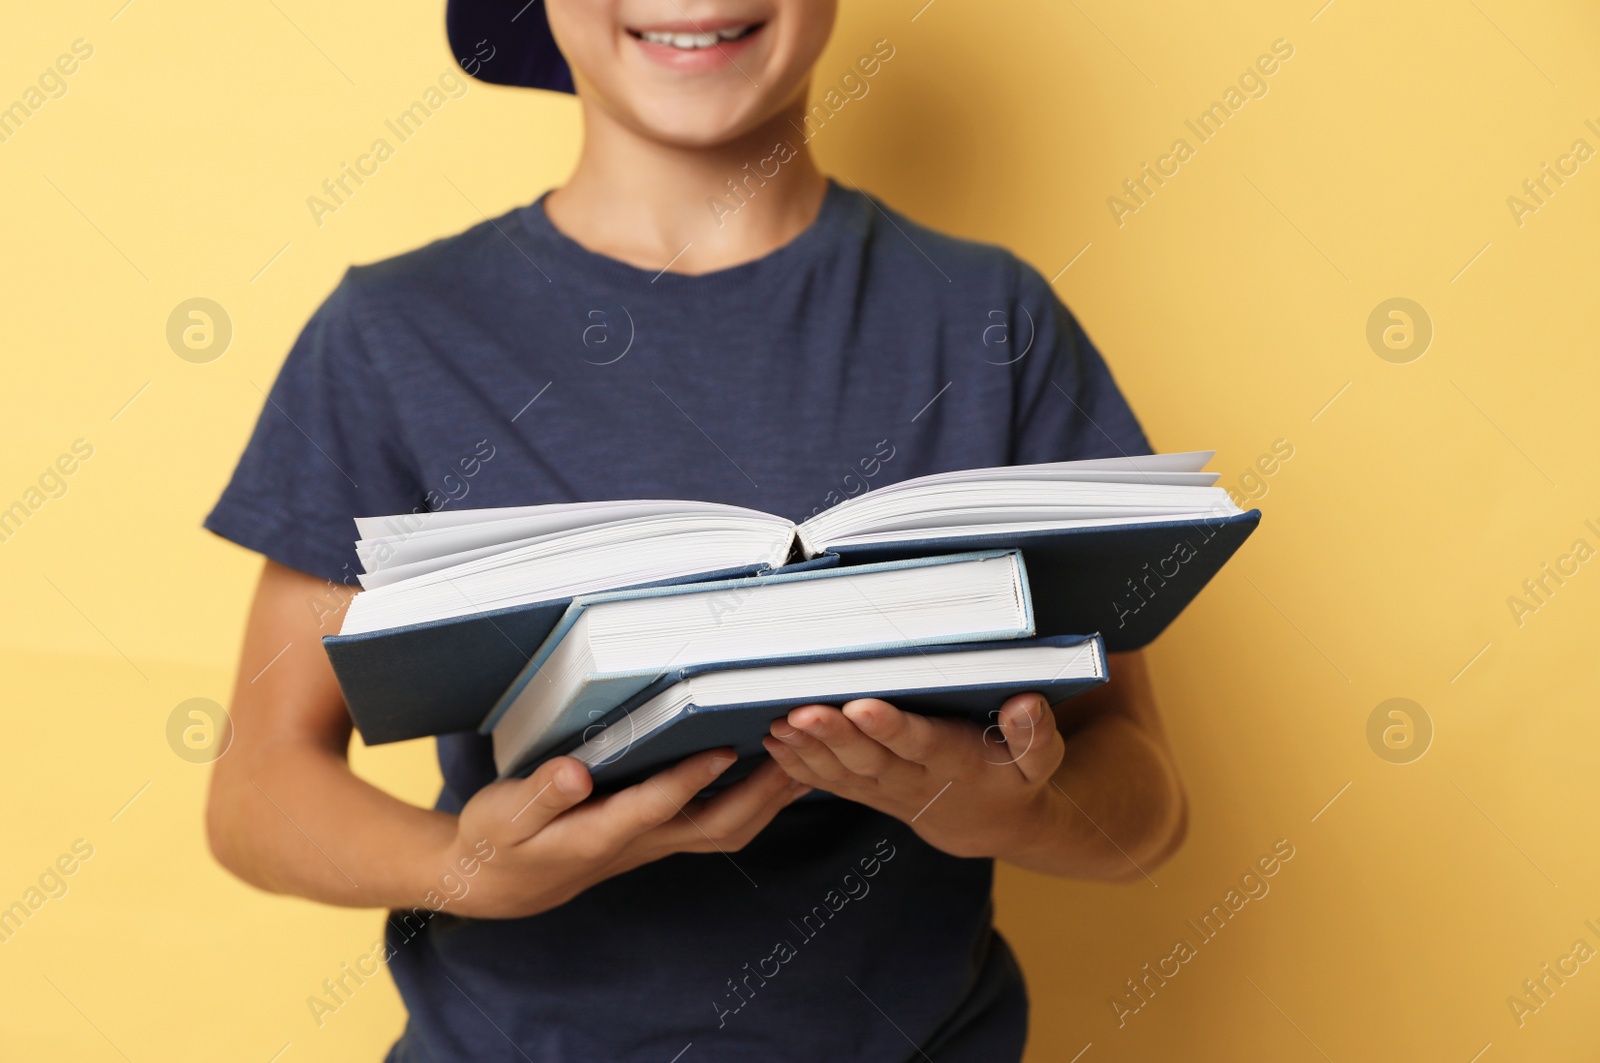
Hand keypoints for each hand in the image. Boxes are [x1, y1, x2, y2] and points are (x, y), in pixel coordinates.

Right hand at [443, 750, 807, 918]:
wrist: (503, 884)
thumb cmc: (499, 842)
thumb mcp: (502, 816)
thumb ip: (539, 794)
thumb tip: (573, 773)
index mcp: (598, 835)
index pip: (654, 808)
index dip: (689, 780)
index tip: (723, 748)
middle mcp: (639, 843)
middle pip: (714, 828)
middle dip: (760, 793)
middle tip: (792, 749)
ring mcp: (657, 842)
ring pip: (727, 830)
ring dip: (770, 798)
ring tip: (806, 754)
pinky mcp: (664, 835)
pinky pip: (722, 823)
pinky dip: (758, 799)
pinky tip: (778, 769)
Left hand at [761, 694, 1065, 862]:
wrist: (990, 824)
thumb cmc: (1014, 779)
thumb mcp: (1039, 762)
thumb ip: (1035, 735)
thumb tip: (1026, 704)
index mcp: (956, 764)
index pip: (921, 744)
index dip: (892, 729)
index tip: (863, 707)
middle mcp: (915, 779)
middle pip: (870, 759)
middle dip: (834, 736)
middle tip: (803, 711)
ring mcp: (886, 790)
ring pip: (842, 772)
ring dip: (807, 749)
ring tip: (779, 723)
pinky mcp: (867, 792)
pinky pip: (830, 783)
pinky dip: (799, 765)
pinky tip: (773, 741)